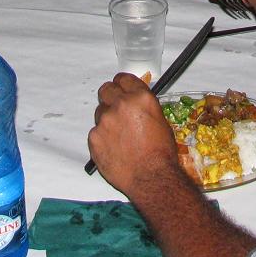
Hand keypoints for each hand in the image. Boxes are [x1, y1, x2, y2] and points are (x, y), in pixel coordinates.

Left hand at [88, 73, 186, 195]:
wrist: (151, 177)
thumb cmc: (161, 153)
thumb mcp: (160, 122)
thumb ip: (143, 108)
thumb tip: (135, 104)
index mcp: (140, 98)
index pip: (123, 78)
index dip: (122, 84)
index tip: (121, 89)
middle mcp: (121, 104)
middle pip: (106, 90)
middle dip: (110, 97)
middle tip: (116, 108)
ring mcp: (105, 121)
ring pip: (99, 113)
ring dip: (107, 120)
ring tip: (118, 137)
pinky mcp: (94, 137)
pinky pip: (95, 133)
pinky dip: (102, 139)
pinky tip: (113, 149)